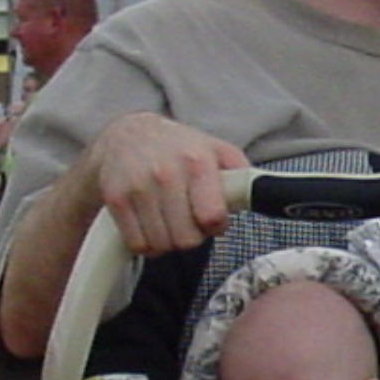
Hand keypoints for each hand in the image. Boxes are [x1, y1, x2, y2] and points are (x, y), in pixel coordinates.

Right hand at [83, 113, 248, 255]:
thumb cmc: (180, 148)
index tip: (211, 218)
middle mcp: (166, 174)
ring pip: (162, 245)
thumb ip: (242, 174)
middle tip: (187, 220)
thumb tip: (264, 195)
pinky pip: (138, 244)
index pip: (212, 217)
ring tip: (169, 221)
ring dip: (168, 241)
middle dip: (191, 236)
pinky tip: (150, 225)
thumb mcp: (217, 150)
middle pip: (186, 239)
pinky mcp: (115, 199)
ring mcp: (138, 187)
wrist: (126, 135)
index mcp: (198, 162)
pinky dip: (146, 243)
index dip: (215, 225)